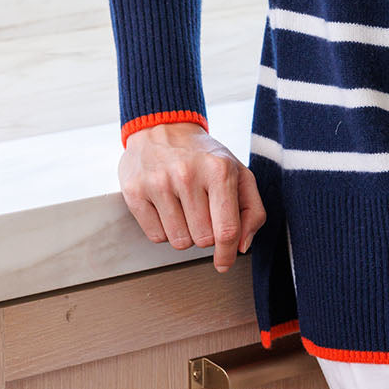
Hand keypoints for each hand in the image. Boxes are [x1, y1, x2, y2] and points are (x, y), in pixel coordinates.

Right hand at [118, 121, 266, 273]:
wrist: (164, 127)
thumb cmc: (204, 155)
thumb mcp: (238, 172)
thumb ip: (252, 209)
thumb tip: (242, 246)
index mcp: (219, 169)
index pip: (226, 230)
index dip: (228, 253)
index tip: (225, 261)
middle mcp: (188, 174)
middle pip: (202, 239)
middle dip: (206, 234)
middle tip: (203, 212)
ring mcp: (159, 183)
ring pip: (178, 242)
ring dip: (185, 233)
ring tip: (185, 207)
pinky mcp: (135, 192)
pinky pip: (156, 236)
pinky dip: (164, 230)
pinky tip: (167, 207)